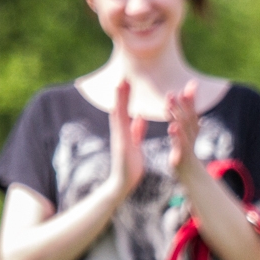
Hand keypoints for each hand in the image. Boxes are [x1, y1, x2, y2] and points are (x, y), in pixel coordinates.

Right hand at [108, 78, 145, 197]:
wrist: (123, 182)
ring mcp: (119, 139)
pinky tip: (123, 111)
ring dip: (120, 101)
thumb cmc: (130, 165)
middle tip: (122, 76)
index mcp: (123, 131)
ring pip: (118, 116)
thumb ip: (137, 130)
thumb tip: (141, 116)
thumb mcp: (136, 143)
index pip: (124, 109)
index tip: (127, 80)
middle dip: (121, 93)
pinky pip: (123, 130)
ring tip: (121, 86)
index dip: (125, 95)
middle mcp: (119, 133)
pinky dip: (123, 119)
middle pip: (119, 109)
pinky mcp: (122, 146)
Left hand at [166, 79, 200, 182]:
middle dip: (184, 103)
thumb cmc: (186, 152)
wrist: (191, 174)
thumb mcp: (187, 133)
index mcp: (191, 130)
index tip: (191, 85)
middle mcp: (192, 135)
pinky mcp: (183, 154)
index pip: (192, 111)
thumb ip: (188, 115)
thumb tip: (193, 96)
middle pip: (189, 117)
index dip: (191, 99)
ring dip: (177, 112)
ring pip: (183, 127)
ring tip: (169, 100)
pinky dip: (177, 134)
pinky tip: (172, 126)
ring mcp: (187, 144)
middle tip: (178, 90)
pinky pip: (180, 143)